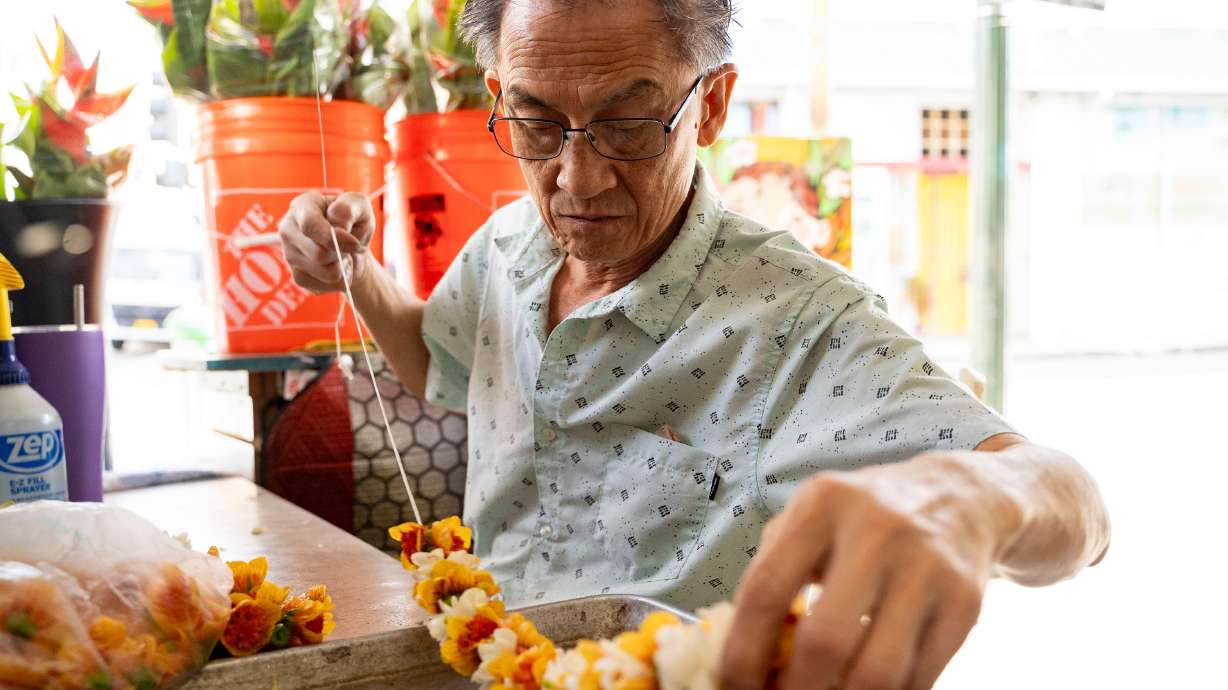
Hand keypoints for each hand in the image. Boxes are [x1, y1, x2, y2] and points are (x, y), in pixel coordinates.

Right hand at [278, 191, 374, 292]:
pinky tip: (338, 266)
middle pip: (318, 253)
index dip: (334, 237)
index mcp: (302, 206)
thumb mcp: (359, 206)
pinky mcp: (297, 275)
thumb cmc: (355, 222)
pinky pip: (324, 285)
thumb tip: (337, 224)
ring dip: (344, 266)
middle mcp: (289, 229)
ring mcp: (289, 254)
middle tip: (349, 246)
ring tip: (344, 255)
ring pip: (324, 272)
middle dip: (343, 253)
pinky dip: (341, 279)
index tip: (354, 242)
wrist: (353, 248)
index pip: (309, 225)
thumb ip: (348, 208)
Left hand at [722, 452, 1020, 689]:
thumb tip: (736, 650)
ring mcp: (926, 569)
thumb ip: (773, 568)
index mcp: (823, 505)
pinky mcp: (964, 605)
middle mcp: (876, 531)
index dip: (744, 651)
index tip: (733, 684)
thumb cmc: (863, 516)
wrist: (958, 498)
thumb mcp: (811, 517)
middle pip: (825, 641)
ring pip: (878, 673)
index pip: (767, 589)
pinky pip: (919, 678)